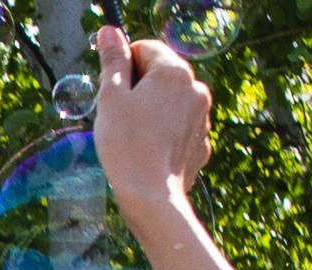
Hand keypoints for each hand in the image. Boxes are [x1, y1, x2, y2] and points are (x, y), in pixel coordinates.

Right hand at [94, 26, 213, 218]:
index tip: (110, 91)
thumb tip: (108, 32)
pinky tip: (147, 152)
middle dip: (138, 89)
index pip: (145, 49)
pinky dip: (164, 133)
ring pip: (171, 102)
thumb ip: (113, 61)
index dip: (122, 67)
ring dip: (151, 111)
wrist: (151, 196)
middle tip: (118, 117)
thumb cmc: (125, 146)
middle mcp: (196, 88)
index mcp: (174, 72)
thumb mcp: (110, 99)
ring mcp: (202, 117)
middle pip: (160, 75)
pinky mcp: (202, 142)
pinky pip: (179, 127)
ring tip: (133, 138)